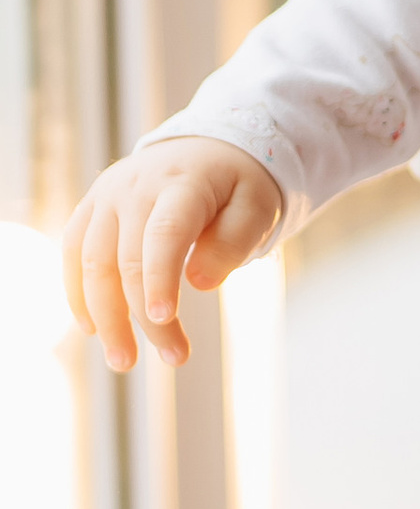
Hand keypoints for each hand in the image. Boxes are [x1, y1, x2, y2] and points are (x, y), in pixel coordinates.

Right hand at [64, 137, 284, 370]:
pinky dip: (77, 293)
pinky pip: (72, 252)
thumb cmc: (236, 185)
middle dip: (144, 316)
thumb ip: (235, 241)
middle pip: (127, 258)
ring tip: (124, 361)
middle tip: (174, 357)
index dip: (159, 279)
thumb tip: (199, 283)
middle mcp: (134, 186)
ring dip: (104, 316)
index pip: (164, 234)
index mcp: (182, 183)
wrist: (205, 147)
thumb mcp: (257, 205)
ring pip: (91, 261)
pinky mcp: (91, 208)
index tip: (163, 320)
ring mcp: (106, 196)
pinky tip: (92, 329)